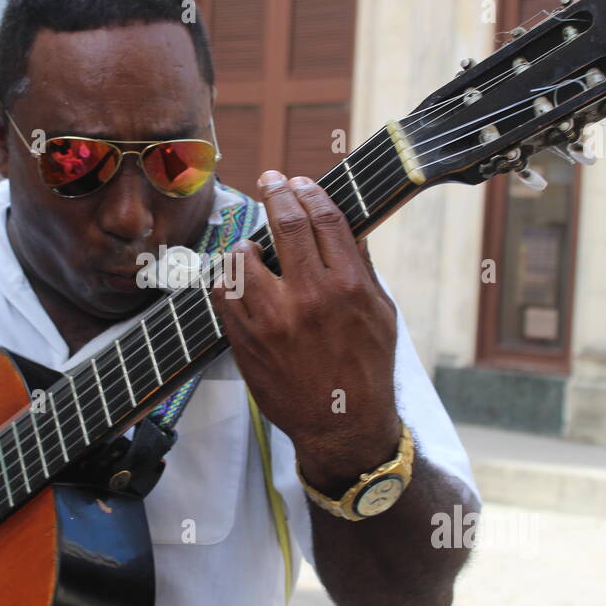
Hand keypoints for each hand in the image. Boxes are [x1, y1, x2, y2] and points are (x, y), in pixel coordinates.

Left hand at [212, 172, 400, 494]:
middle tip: (271, 179)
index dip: (309, 191)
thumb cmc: (366, 369)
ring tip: (255, 249)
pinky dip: (228, 279)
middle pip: (286, 223)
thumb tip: (346, 224)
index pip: (325, 218)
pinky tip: (239, 279)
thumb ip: (362, 266)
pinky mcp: (247, 340)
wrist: (341, 426)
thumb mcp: (381, 314)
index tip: (299, 181)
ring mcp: (274, 319)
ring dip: (247, 243)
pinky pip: (223, 293)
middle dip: (277, 191)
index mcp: (350, 287)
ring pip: (244, 256)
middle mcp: (311, 297)